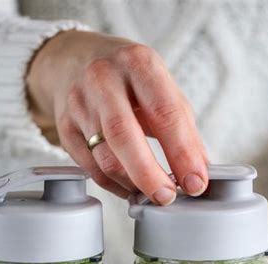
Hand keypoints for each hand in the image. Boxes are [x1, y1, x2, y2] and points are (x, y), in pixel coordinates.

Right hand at [27, 30, 207, 202]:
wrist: (75, 61)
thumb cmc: (128, 79)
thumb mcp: (161, 89)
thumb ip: (184, 129)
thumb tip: (202, 174)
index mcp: (139, 63)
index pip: (165, 113)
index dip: (182, 153)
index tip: (195, 183)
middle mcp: (104, 78)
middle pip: (124, 135)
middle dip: (149, 174)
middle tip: (167, 198)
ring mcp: (79, 102)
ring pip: (105, 157)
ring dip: (132, 184)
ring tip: (152, 195)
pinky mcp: (64, 127)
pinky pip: (91, 167)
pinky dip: (114, 186)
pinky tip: (130, 189)